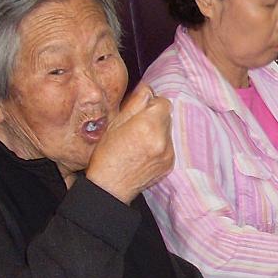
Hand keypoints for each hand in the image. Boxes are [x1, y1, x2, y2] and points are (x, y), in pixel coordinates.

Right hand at [85, 84, 173, 202]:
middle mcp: (162, 140)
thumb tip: (147, 89)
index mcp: (148, 126)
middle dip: (154, 117)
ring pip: (168, 131)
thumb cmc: (107, 156)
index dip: (151, 104)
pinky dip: (159, 145)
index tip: (141, 110)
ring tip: (139, 141)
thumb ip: (135, 104)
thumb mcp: (115, 124)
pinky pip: (169, 146)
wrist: (110, 188)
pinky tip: (143, 152)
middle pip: (167, 116)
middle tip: (136, 127)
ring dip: (157, 131)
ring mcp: (168, 153)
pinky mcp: (170, 164)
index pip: (163, 102)